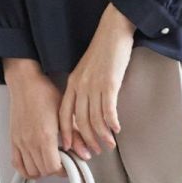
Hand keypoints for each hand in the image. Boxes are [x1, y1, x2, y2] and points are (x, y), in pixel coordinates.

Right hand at [4, 60, 69, 178]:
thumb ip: (76, 136)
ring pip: (31, 170)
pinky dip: (26, 169)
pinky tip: (35, 164)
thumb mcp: (65, 114)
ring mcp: (20, 142)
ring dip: (42, 170)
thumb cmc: (45, 94)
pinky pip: (17, 164)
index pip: (53, 167)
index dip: (64, 170)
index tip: (70, 164)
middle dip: (55, 170)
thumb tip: (86, 154)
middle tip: (63, 161)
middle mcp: (30, 142)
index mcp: (45, 136)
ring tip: (50, 161)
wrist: (26, 83)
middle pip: (43, 171)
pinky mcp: (13, 140)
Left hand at [59, 5, 135, 161]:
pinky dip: (112, 123)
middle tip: (94, 151)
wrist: (113, 31)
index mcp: (72, 83)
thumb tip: (89, 108)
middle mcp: (80, 86)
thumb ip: (84, 88)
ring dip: (102, 135)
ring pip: (94, 119)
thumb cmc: (103, 51)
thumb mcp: (86, 70)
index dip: (67, 132)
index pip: (64, 114)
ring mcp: (94, 85)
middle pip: (80, 121)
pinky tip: (117, 129)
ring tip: (109, 144)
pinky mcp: (109, 84)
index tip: (71, 147)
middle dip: (87, 139)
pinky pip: (108, 110)